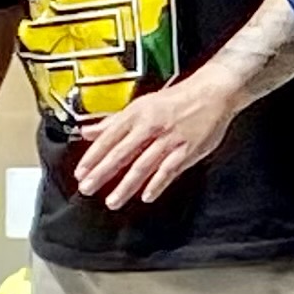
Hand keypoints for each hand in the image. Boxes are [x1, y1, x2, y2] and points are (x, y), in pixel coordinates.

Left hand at [68, 68, 239, 204]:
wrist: (213, 92)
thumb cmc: (178, 99)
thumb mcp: (141, 105)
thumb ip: (113, 122)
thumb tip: (88, 132)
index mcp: (136, 114)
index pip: (108, 138)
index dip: (92, 157)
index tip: (81, 172)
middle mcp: (151, 126)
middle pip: (121, 153)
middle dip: (102, 173)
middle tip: (88, 188)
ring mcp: (170, 139)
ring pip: (143, 165)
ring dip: (126, 185)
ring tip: (112, 200)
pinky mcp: (188, 149)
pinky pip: (170, 170)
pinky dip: (157, 184)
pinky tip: (146, 196)